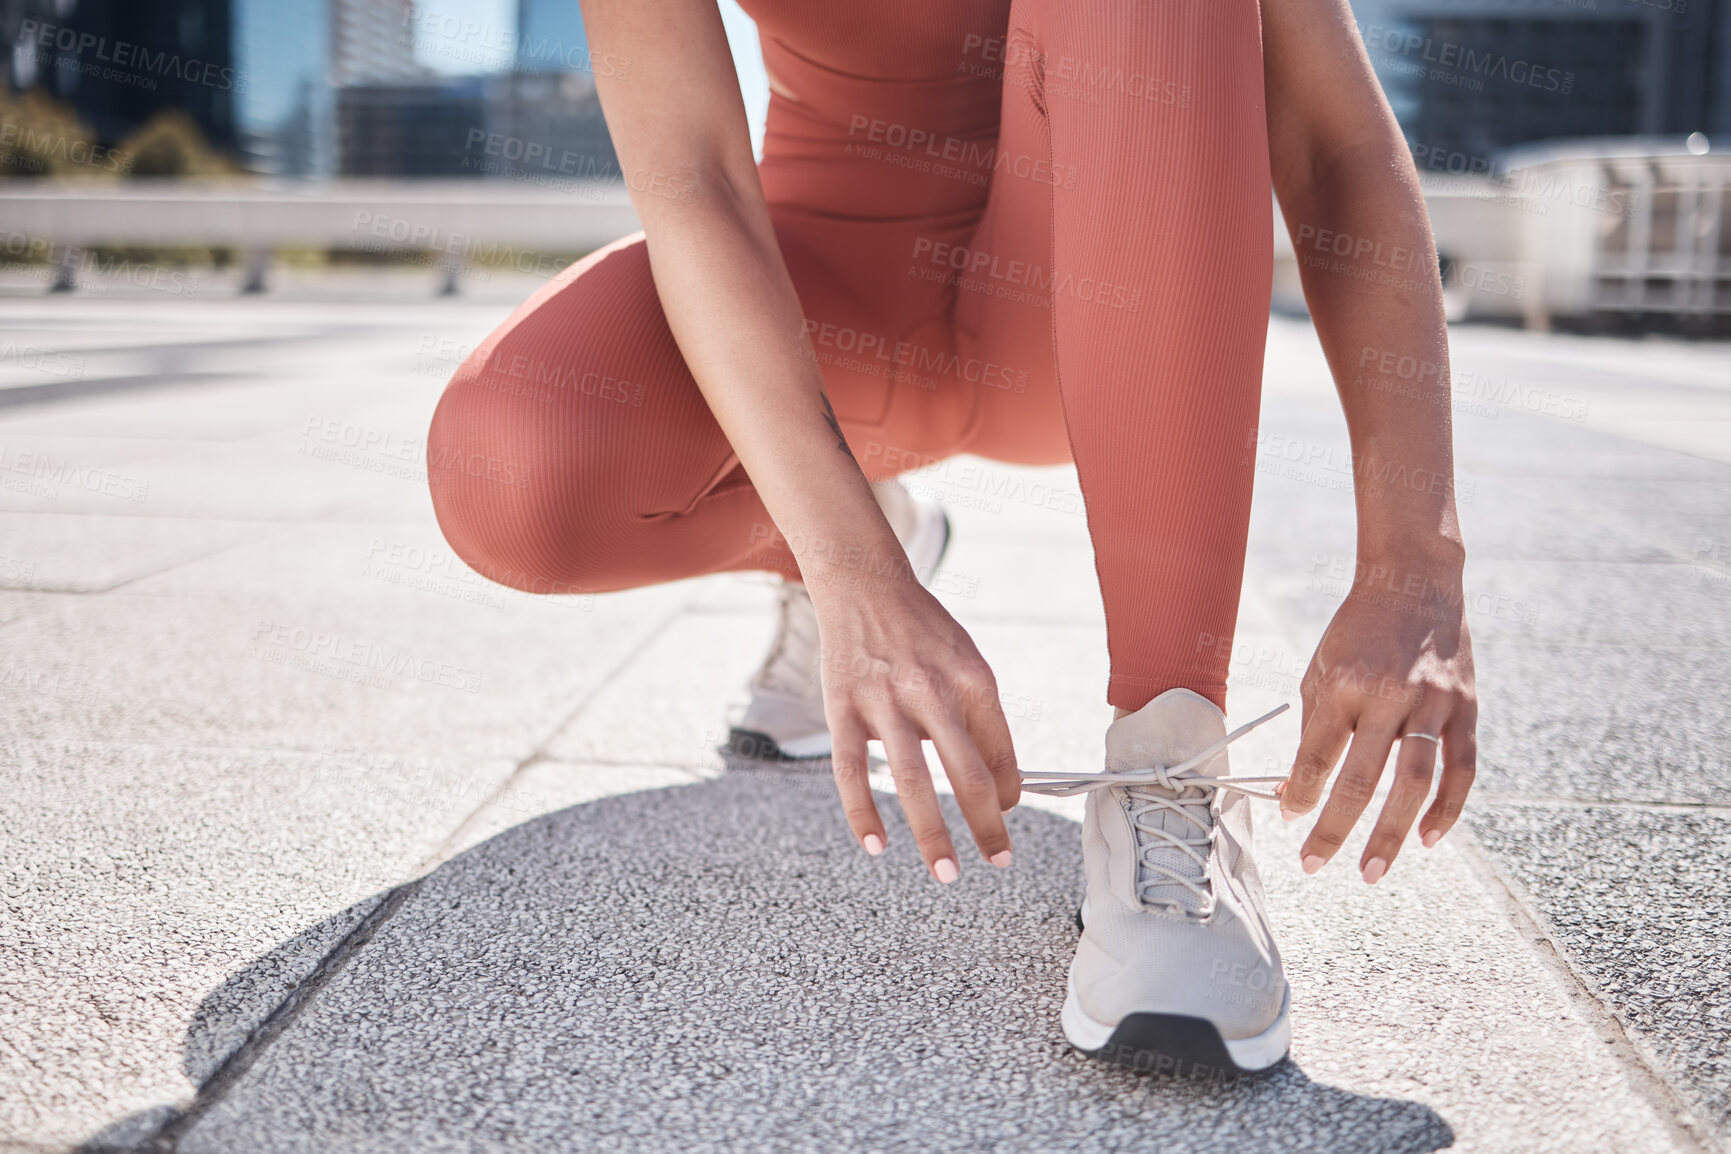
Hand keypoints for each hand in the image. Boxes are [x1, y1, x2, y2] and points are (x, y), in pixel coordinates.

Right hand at [810, 573, 1020, 882]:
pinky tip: (877, 845)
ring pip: (913, 779)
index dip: (1009, 793)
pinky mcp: (843, 708)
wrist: (863, 584)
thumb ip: (980, 717)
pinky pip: (852, 770)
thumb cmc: (921, 631)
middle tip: (998, 862)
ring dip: (932, 833)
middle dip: (987, 826)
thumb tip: (997, 785)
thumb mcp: (966, 660)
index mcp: (973, 678)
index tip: (1006, 818)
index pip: (1000, 751)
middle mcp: (932, 689)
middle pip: (967, 772)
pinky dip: (864, 812)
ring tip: (946, 872)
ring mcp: (884, 700)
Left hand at [1276, 563, 1476, 882]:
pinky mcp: (1466, 709)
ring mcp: (1433, 704)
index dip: (1300, 793)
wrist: (1414, 581)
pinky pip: (1462, 769)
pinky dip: (1447, 809)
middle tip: (1314, 865)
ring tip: (1372, 871)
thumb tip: (1295, 791)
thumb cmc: (1357, 630)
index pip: (1317, 756)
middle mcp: (1389, 696)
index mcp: (1345, 684)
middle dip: (1334, 829)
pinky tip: (1428, 839)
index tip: (1289, 820)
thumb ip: (1313, 728)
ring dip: (1392, 834)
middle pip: (1361, 780)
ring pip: (1414, 783)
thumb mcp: (1321, 668)